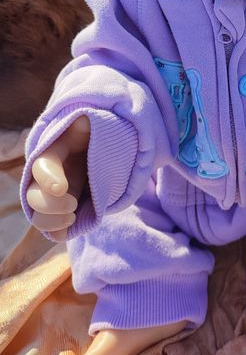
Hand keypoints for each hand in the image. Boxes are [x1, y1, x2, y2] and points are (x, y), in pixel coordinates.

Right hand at [26, 115, 89, 239]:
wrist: (102, 151)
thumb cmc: (94, 135)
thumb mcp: (92, 125)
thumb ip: (86, 124)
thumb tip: (84, 120)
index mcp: (52, 154)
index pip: (41, 167)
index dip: (47, 179)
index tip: (62, 188)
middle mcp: (47, 178)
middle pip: (33, 197)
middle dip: (50, 206)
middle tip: (73, 205)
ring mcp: (53, 196)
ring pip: (38, 216)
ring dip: (52, 222)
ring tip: (73, 217)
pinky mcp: (63, 211)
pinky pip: (51, 229)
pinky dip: (57, 233)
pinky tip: (69, 230)